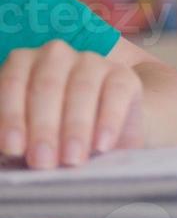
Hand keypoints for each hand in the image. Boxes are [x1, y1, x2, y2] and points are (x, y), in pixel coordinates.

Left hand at [0, 41, 142, 168]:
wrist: (106, 129)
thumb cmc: (56, 133)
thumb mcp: (29, 134)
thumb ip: (17, 137)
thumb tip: (11, 150)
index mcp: (22, 63)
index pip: (13, 84)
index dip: (12, 117)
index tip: (13, 149)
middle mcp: (56, 56)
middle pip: (47, 86)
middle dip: (43, 127)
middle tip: (42, 161)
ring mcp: (92, 62)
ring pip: (81, 89)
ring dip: (75, 127)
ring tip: (71, 159)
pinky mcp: (124, 76)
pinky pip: (116, 93)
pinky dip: (109, 121)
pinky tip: (102, 146)